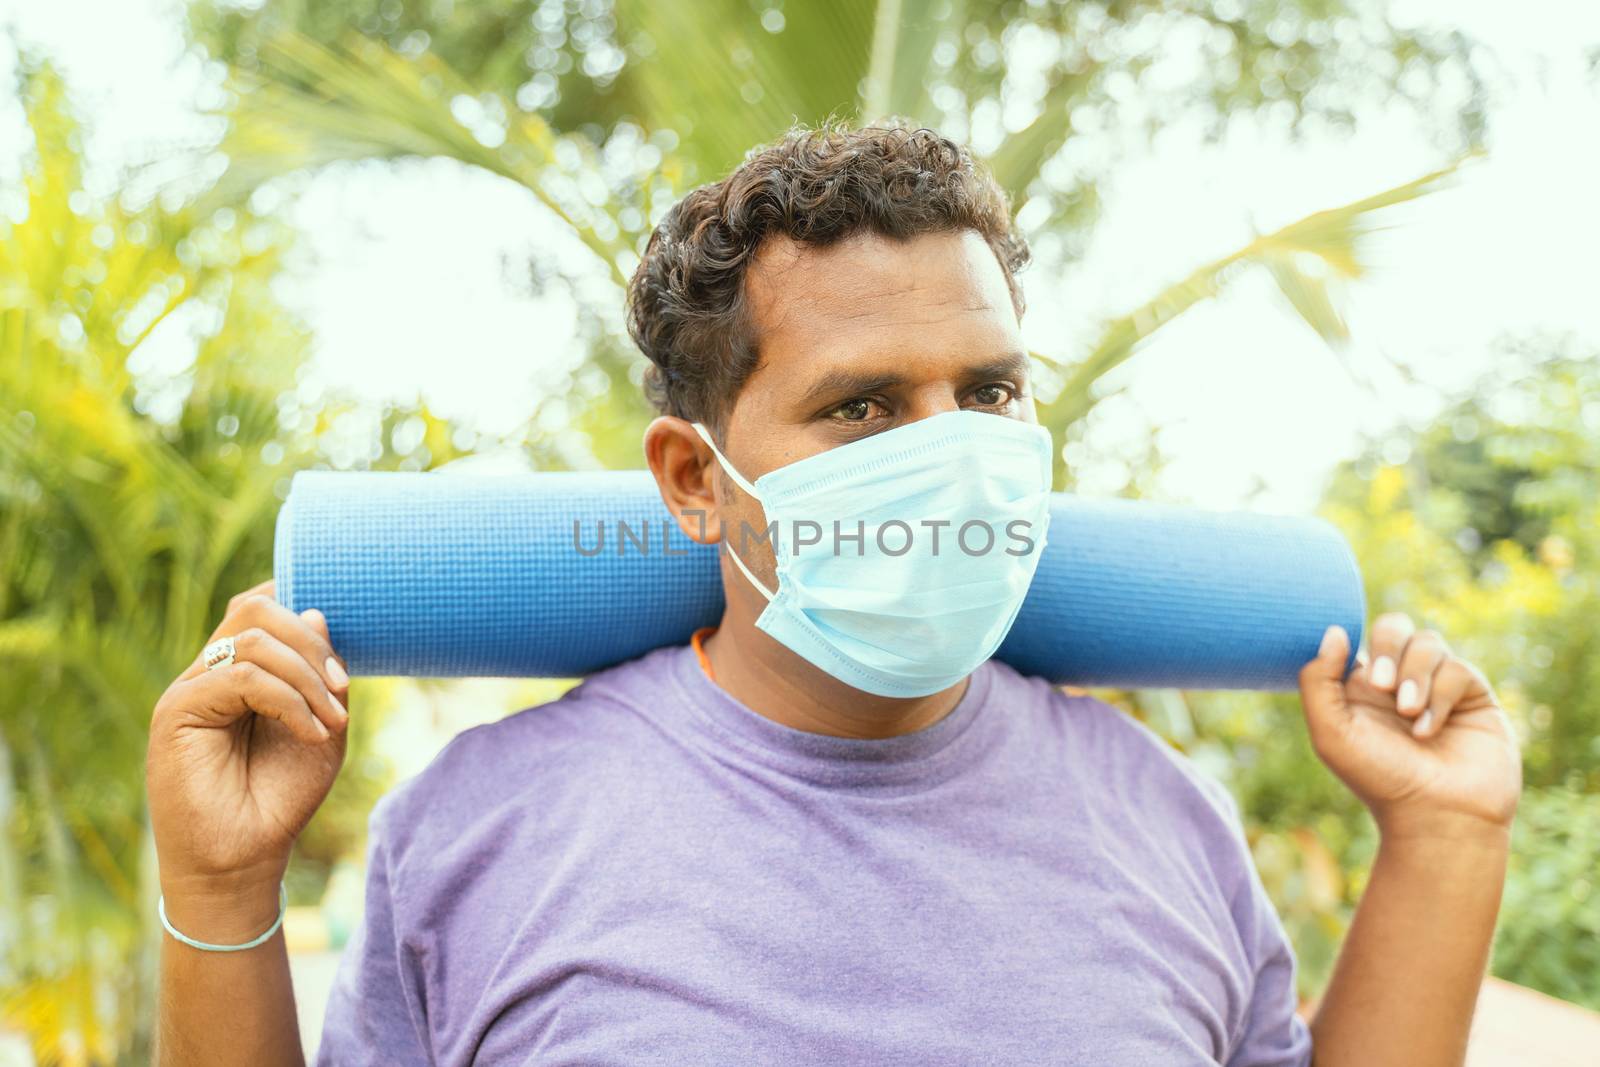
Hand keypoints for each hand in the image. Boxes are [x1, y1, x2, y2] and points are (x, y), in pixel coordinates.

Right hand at [146, 580, 349, 935]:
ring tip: (332, 721)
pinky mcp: (177, 711)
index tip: (342, 662)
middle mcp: (211, 671)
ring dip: (307, 676)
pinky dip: (289, 701)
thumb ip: (323, 675)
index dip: (304, 611)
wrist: (244, 858)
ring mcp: (191, 688)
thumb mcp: (324, 727)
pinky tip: (311, 733)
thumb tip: (316, 614)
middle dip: (313, 644)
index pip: (261, 607)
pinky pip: (243, 677)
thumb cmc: (281, 796)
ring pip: (253, 639)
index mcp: (241, 668)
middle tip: (342, 690)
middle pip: (257, 610)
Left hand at [1298, 613, 1521, 840]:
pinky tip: (1428, 730)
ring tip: (1407, 713)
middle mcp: (1399, 681)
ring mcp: (1437, 686)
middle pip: (1394, 626)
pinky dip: (1439, 696)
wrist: (1436, 816)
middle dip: (1388, 647)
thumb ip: (1319, 680)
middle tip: (1382, 685)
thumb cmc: (1379, 779)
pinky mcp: (1472, 696)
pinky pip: (1457, 669)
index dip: (1353, 638)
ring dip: (1414, 676)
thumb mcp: (1331, 733)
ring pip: (1427, 643)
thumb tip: (1334, 631)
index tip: (1353, 668)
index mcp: (1360, 686)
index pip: (1356, 634)